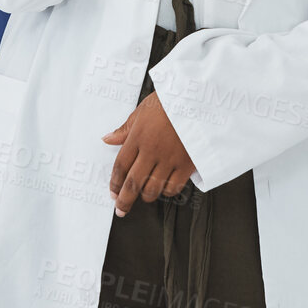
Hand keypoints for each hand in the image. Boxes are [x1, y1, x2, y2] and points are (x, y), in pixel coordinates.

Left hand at [102, 93, 193, 216]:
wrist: (200, 98)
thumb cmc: (171, 101)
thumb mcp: (143, 109)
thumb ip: (125, 129)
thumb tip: (107, 139)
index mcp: (138, 136)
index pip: (121, 166)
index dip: (114, 183)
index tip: (112, 192)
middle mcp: (152, 150)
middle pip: (133, 184)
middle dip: (124, 201)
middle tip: (120, 209)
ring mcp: (170, 159)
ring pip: (152, 189)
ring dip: (145, 196)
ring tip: (144, 195)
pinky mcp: (187, 164)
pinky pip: (173, 188)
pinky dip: (166, 191)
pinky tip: (164, 187)